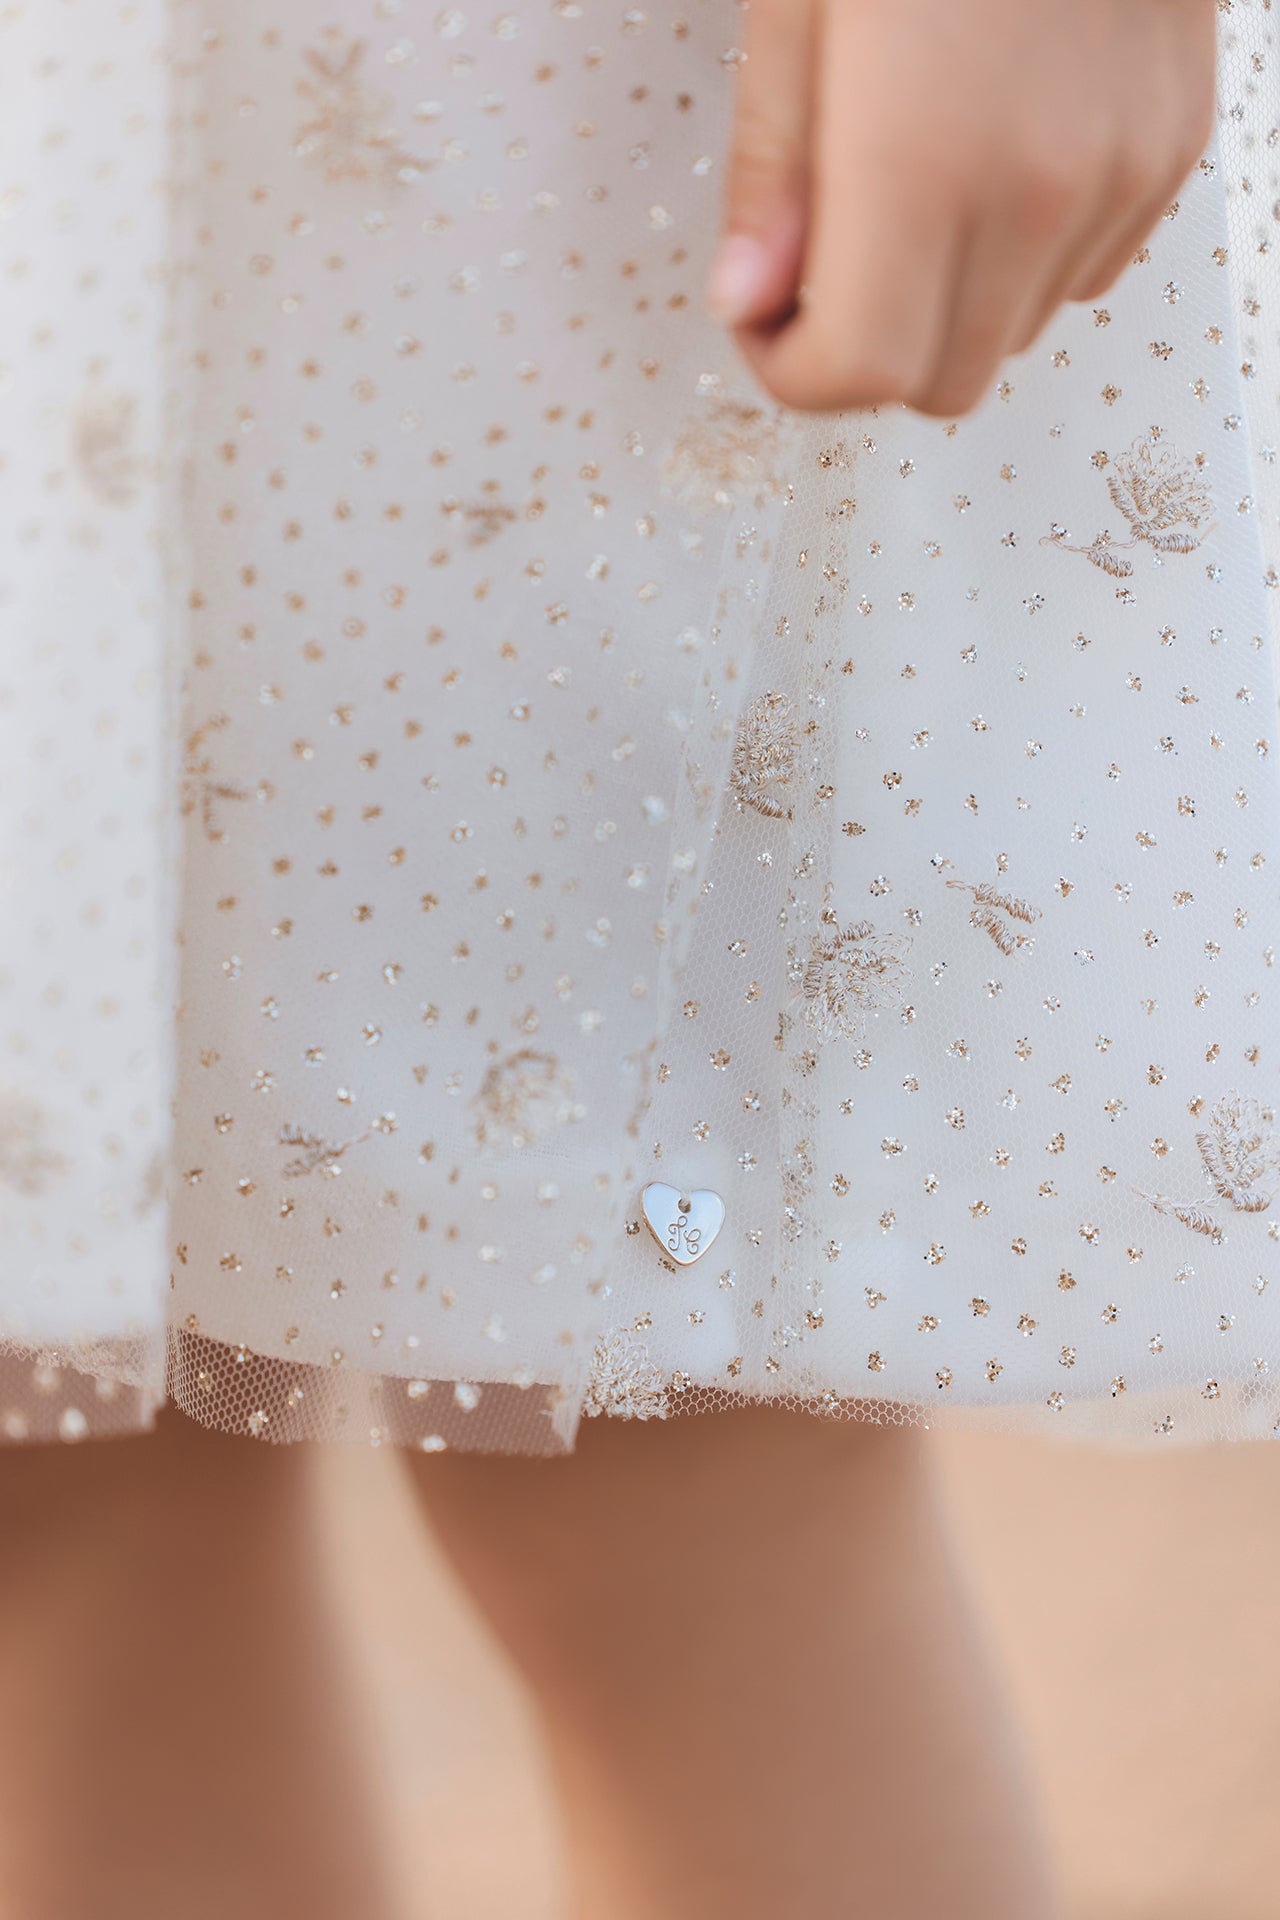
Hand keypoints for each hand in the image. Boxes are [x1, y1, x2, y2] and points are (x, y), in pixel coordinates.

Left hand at [708, 0, 1217, 415]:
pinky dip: (1020, 260)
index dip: (789, 368)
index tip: (764, 312)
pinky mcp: (1169, 151)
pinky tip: (991, 162)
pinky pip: (1078, 277)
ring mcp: (1117, 177)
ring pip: (1008, 340)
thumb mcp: (801, 3)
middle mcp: (1035, 191)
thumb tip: (748, 299)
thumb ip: (775, 169)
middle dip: (864, 352)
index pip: (852, 374)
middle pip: (935, 385)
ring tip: (910, 191)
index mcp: (922, 158)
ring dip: (943, 307)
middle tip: (823, 261)